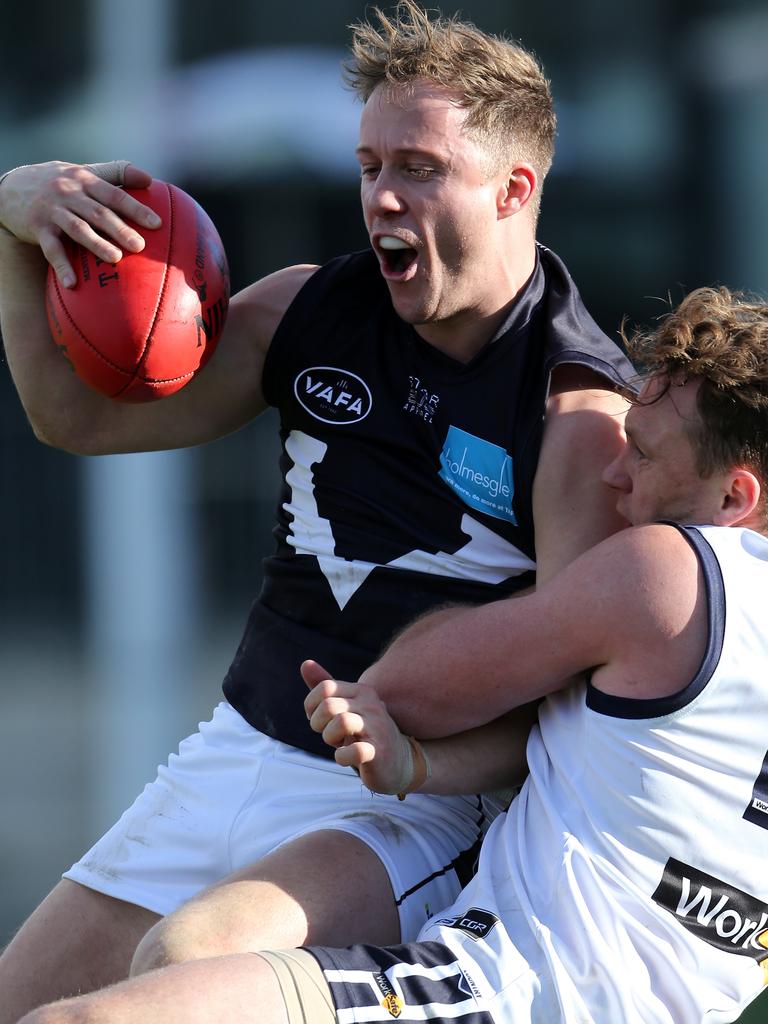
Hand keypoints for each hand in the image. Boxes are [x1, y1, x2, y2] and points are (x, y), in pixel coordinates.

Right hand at [0, 160, 160, 286]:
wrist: (10, 187)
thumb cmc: (58, 182)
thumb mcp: (83, 172)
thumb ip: (115, 173)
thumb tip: (149, 179)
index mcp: (84, 179)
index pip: (113, 194)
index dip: (135, 208)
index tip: (156, 224)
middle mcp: (68, 192)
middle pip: (98, 212)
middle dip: (120, 229)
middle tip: (140, 246)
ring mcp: (52, 210)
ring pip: (77, 228)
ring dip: (96, 244)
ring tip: (115, 258)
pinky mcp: (37, 228)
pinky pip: (51, 249)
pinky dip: (62, 266)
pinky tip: (72, 283)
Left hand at [301, 660, 412, 794]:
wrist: (397, 762)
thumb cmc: (363, 733)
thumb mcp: (344, 708)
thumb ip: (325, 687)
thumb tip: (305, 663)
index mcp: (362, 691)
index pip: (325, 688)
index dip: (312, 707)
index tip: (321, 720)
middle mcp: (372, 704)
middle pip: (328, 705)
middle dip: (319, 723)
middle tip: (329, 734)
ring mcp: (378, 727)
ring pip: (340, 722)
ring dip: (330, 738)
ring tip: (339, 744)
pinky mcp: (380, 752)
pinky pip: (353, 751)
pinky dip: (342, 757)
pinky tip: (346, 758)